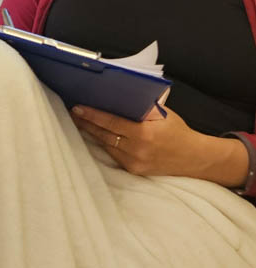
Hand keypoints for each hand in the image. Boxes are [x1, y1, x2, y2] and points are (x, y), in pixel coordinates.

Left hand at [70, 105, 248, 186]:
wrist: (195, 159)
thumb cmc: (177, 131)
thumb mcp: (162, 114)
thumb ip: (141, 107)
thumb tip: (118, 96)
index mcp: (143, 134)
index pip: (110, 123)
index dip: (92, 115)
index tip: (77, 108)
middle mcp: (137, 150)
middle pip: (103, 135)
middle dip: (86, 123)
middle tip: (72, 112)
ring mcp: (134, 163)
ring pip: (106, 145)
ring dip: (92, 133)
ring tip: (79, 121)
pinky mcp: (134, 171)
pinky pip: (114, 154)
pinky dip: (104, 143)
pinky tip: (95, 134)